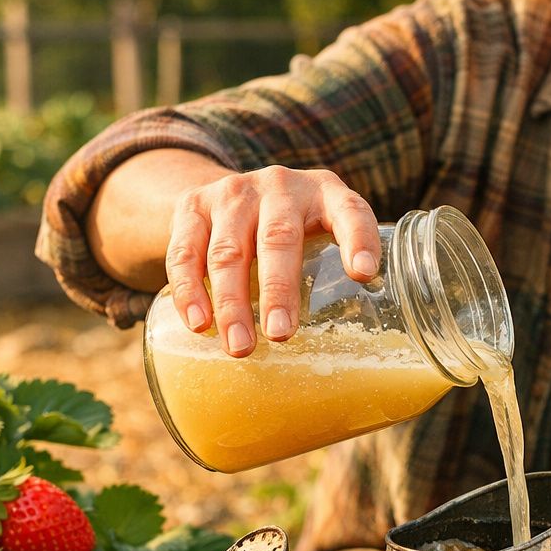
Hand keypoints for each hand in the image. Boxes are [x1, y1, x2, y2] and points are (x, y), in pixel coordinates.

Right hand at [165, 166, 380, 356]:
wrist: (226, 195)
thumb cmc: (290, 232)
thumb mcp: (319, 237)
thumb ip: (336, 276)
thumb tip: (361, 363)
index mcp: (325, 195)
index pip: (350, 211)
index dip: (359, 239)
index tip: (364, 273)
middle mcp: (280, 187)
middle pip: (278, 239)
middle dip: (279, 290)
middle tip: (281, 335)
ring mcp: (233, 194)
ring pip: (228, 251)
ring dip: (232, 302)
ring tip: (240, 347)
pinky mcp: (192, 207)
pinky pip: (185, 252)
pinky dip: (189, 290)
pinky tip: (198, 324)